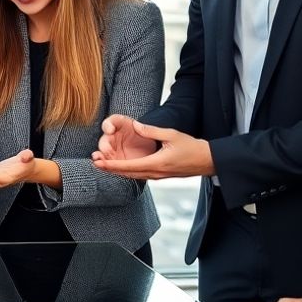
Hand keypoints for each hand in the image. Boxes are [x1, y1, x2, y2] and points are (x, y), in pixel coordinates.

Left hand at [92, 123, 213, 178]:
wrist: (207, 161)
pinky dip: (127, 171)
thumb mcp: (172, 135)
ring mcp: (157, 176)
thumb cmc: (192, 147)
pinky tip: (121, 167)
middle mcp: (154, 173)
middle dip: (109, 169)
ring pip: (132, 175)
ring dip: (117, 171)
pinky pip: (139, 175)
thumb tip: (134, 125)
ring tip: (103, 165)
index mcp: (156, 164)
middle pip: (126, 174)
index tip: (98, 162)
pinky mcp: (160, 176)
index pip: (128, 167)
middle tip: (94, 163)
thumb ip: (151, 130)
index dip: (111, 165)